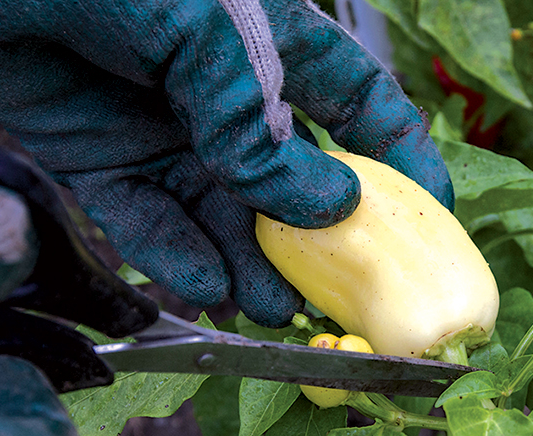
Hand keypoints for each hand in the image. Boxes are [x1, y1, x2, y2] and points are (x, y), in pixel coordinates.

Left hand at [0, 0, 454, 326]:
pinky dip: (178, 257)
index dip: (401, 158)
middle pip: (294, 179)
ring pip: (225, 213)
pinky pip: (150, 221)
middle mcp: (226, 94)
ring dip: (253, 264)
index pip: (360, 104)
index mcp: (272, 43)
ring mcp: (166, 129)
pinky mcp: (101, 159)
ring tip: (277, 309)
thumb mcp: (204, 30)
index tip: (431, 215)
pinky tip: (208, 287)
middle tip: (341, 293)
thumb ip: (262, 122)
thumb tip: (328, 204)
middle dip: (319, 239)